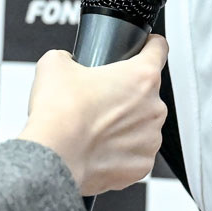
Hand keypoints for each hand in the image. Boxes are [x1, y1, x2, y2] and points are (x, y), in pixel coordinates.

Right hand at [16, 36, 168, 195]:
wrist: (53, 158)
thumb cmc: (60, 115)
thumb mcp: (54, 65)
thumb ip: (67, 56)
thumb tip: (66, 62)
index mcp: (142, 77)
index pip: (158, 49)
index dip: (148, 44)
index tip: (143, 47)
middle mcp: (153, 108)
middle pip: (146, 92)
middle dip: (125, 93)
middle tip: (97, 99)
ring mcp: (150, 139)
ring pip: (142, 124)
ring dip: (125, 124)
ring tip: (94, 127)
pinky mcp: (141, 166)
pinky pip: (135, 153)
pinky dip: (120, 151)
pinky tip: (98, 149)